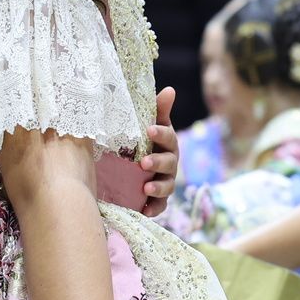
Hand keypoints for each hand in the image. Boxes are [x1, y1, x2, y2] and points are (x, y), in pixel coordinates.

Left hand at [140, 87, 178, 216]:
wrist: (130, 169)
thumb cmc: (143, 142)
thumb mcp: (148, 125)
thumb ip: (158, 110)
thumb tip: (169, 90)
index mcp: (167, 144)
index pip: (168, 138)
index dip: (160, 134)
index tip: (149, 130)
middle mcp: (169, 163)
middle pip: (169, 163)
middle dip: (158, 163)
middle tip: (143, 163)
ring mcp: (165, 182)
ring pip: (167, 186)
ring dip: (158, 187)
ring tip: (145, 188)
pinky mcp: (157, 200)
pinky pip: (159, 206)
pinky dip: (153, 209)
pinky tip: (144, 210)